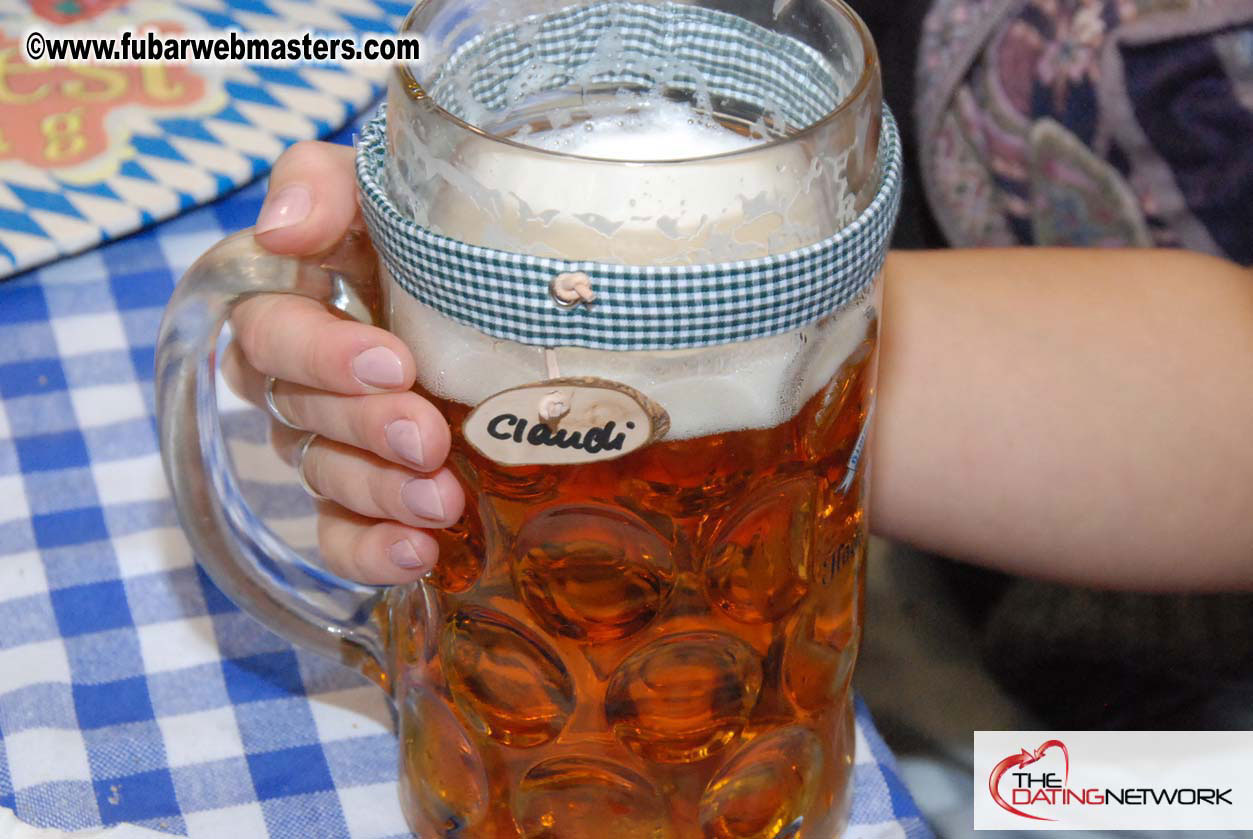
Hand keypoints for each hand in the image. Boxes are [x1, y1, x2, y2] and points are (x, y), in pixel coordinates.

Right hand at [221, 141, 464, 584]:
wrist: (525, 293)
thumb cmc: (440, 235)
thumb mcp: (387, 190)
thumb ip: (326, 186)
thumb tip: (281, 229)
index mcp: (299, 305)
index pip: (269, 333)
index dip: (319, 353)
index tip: (391, 362)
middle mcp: (307, 382)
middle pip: (303, 414)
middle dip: (366, 427)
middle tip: (428, 437)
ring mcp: (337, 446)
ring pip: (330, 479)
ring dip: (381, 492)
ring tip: (441, 501)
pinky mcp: (371, 502)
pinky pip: (344, 539)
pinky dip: (372, 553)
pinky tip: (418, 556)